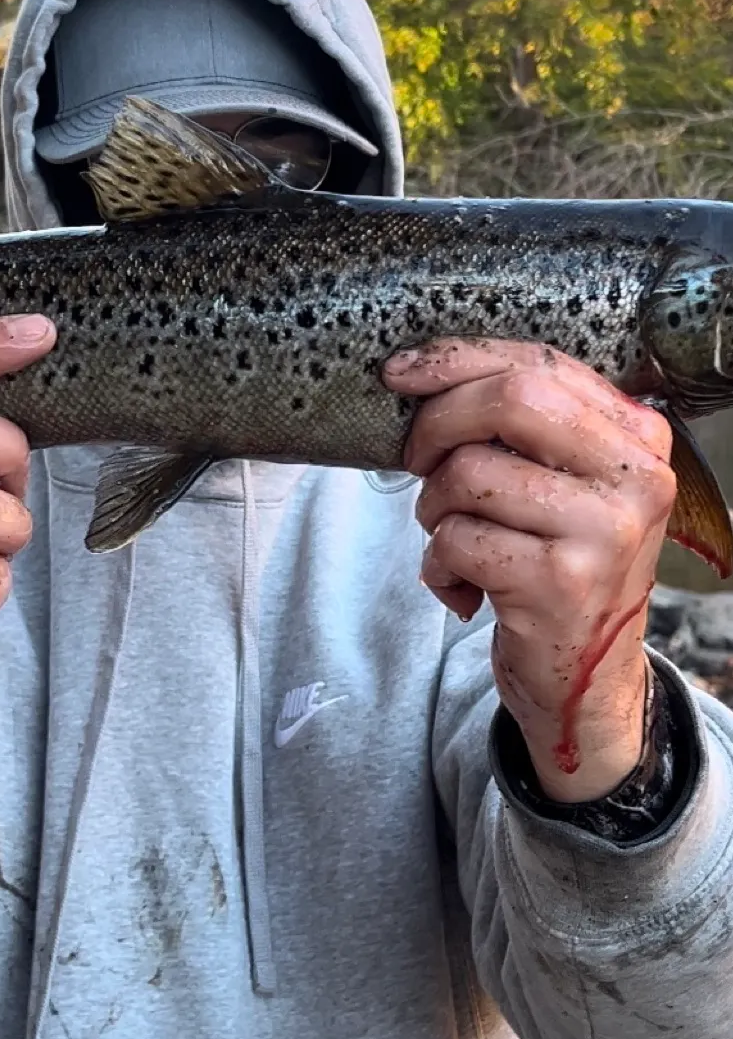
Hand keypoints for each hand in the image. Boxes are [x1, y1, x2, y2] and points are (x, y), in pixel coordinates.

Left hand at [384, 339, 674, 802]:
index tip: (399, 372)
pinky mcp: (562, 584)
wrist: (585, 678)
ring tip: (455, 539)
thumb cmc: (553, 562)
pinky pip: (456, 539)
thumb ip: (518, 427)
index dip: (457, 359)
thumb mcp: (557, 485)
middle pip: (510, 399)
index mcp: (638, 438)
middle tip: (415, 460)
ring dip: (432, 508)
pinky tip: (465, 588)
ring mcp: (605, 532)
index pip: (541, 364)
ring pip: (468, 473)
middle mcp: (636, 479)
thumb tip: (420, 372)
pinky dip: (437, 564)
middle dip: (437, 423)